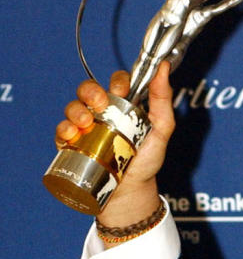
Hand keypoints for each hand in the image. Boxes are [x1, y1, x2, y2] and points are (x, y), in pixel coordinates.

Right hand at [55, 62, 174, 229]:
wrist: (132, 191)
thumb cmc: (146, 160)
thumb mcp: (161, 129)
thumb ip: (163, 100)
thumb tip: (164, 68)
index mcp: (123, 105)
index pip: (116, 82)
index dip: (118, 81)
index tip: (123, 90)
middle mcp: (102, 113)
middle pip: (89, 90)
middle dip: (91, 92)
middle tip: (101, 104)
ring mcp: (86, 128)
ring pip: (73, 108)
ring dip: (76, 110)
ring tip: (86, 124)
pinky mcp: (73, 144)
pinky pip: (62, 131)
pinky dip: (64, 130)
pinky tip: (72, 135)